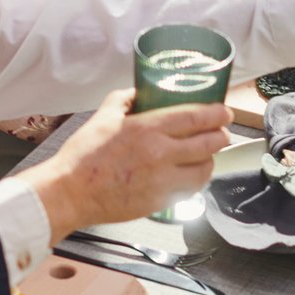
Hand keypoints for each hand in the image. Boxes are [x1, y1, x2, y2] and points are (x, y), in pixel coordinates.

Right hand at [16, 88, 231, 241]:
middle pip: (210, 143)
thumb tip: (138, 93)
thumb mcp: (103, 116)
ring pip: (205, 169)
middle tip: (221, 131)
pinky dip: (195, 180)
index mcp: (148, 129)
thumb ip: (124, 100)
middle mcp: (161, 154)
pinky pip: (190, 190)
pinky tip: (190, 174)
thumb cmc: (83, 156)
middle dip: (221, 135)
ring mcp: (163, 181)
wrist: (70, 193)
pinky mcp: (160, 202)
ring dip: (210, 159)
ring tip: (206, 154)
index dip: (217, 113)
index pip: (197, 118)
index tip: (224, 111)